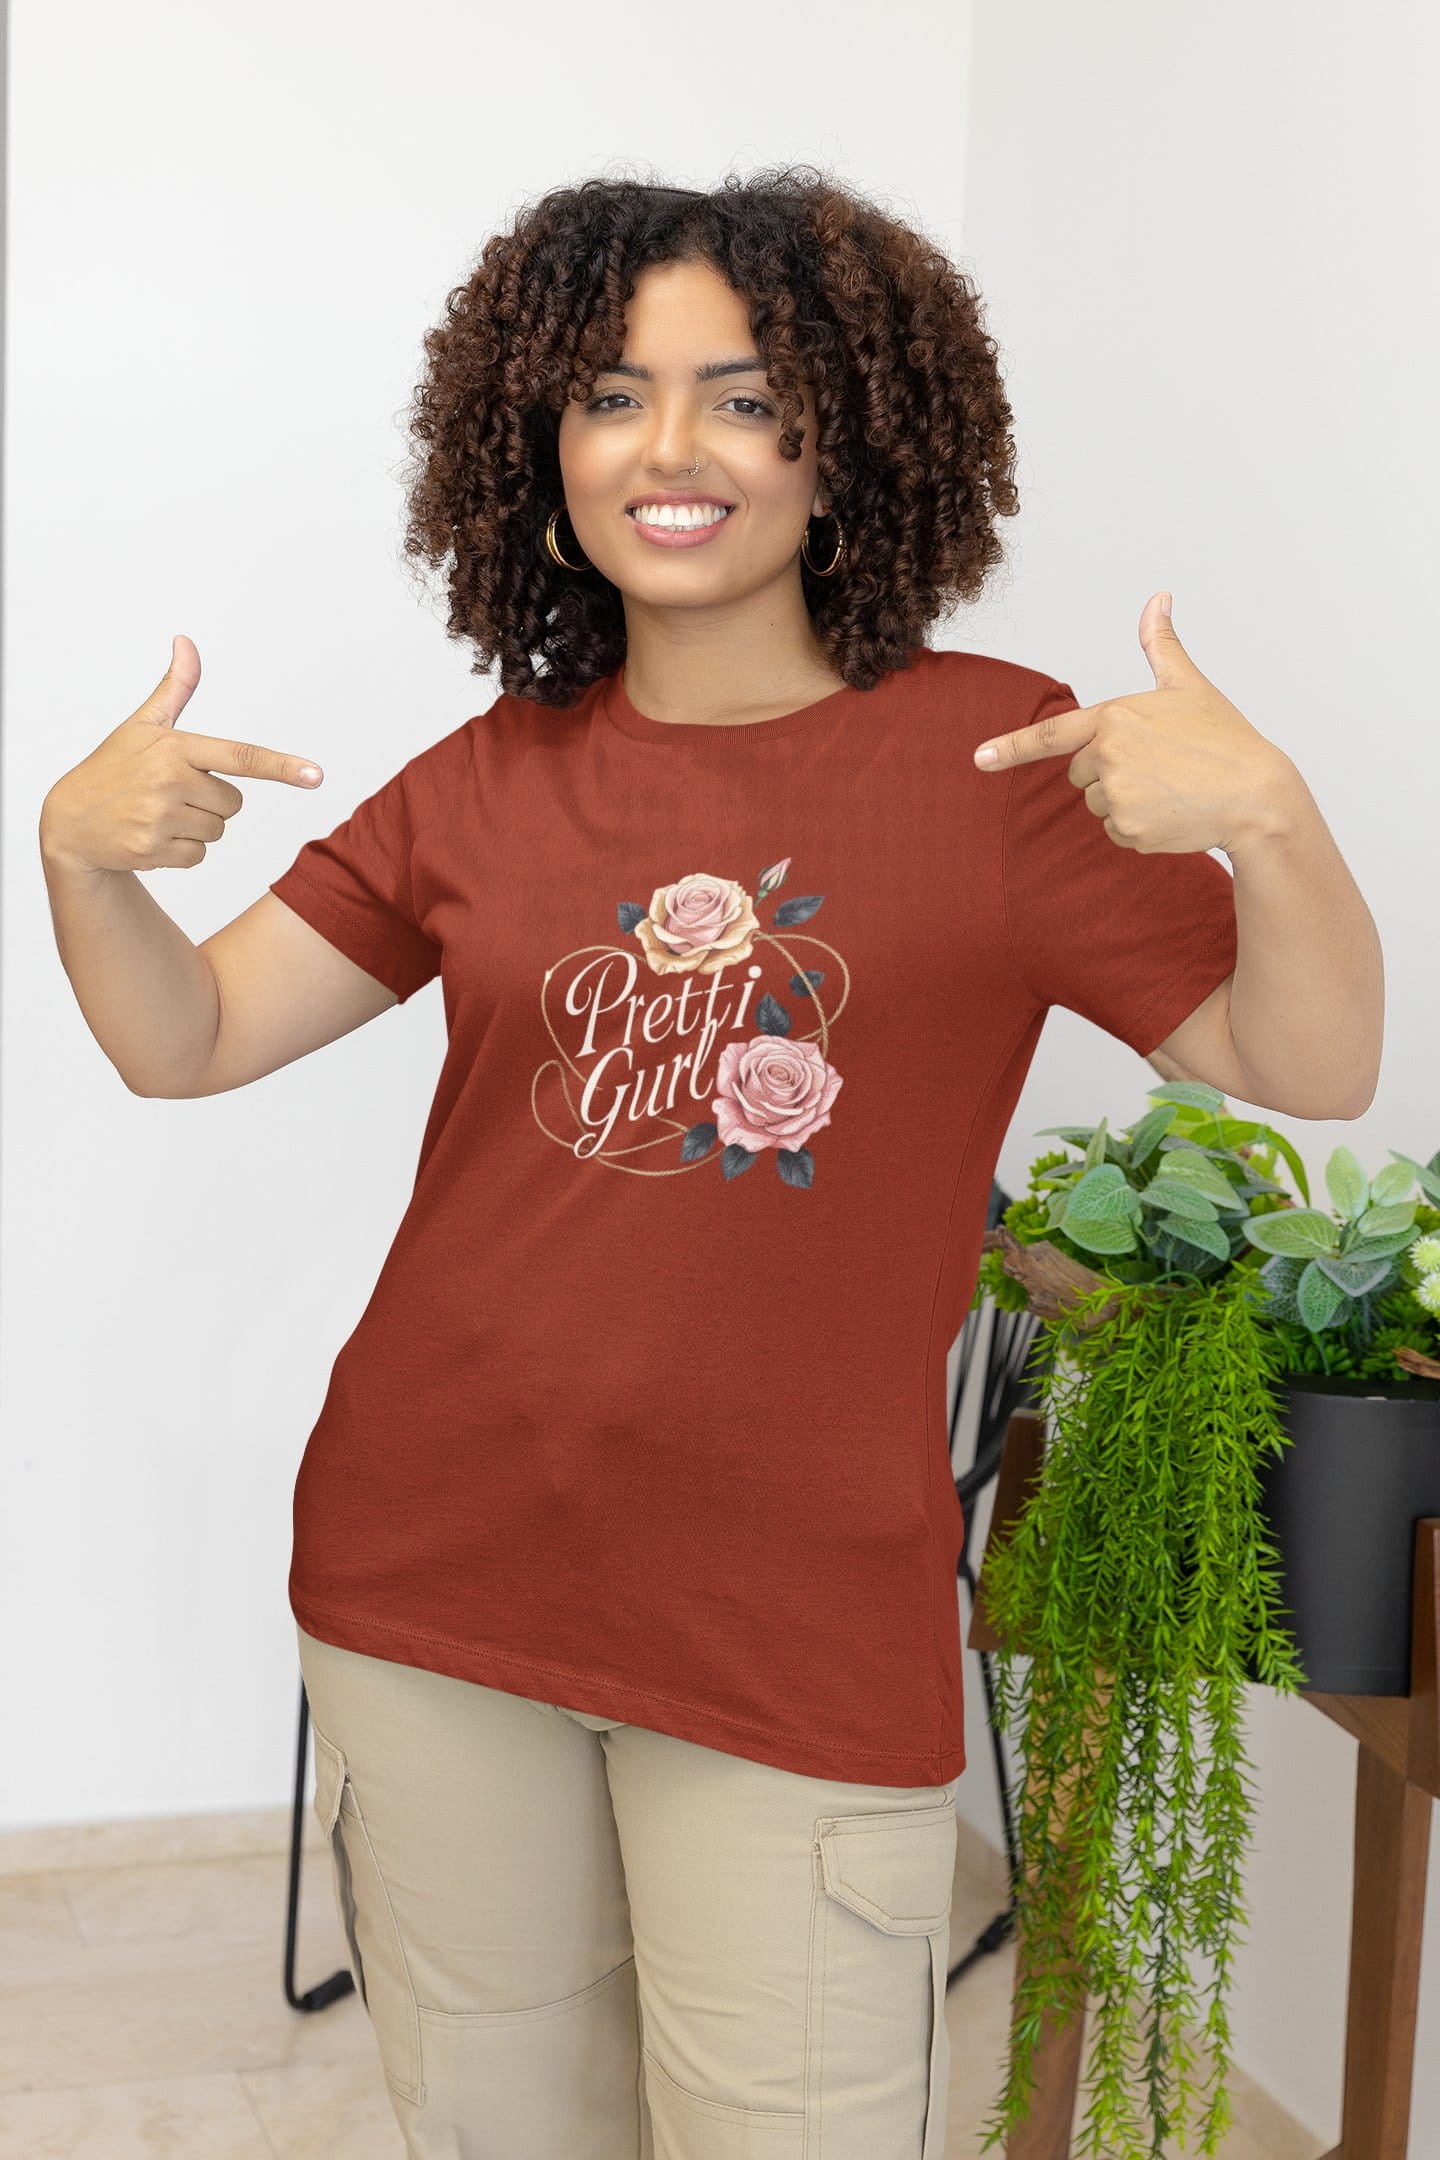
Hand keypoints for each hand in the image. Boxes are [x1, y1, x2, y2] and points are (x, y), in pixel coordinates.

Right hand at [39, 634, 324, 874]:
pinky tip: (151, 836)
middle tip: (170, 794)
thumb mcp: (143, 725)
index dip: (282, 766)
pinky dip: (181, 852)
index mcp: (174, 747)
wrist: (69, 821)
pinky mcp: (153, 851)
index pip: (240, 756)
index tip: (315, 776)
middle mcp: (169, 781)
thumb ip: (175, 688)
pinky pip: (199, 856)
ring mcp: (160, 818)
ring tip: (157, 814)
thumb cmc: (113, 768)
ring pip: (218, 831)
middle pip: (234, 803)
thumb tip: (187, 642)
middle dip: (210, 801)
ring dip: (196, 828)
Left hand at [973, 592, 1295, 855]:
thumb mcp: (1189, 686)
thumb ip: (1161, 646)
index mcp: (1117, 717)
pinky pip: (1116, 832)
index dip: (1012, 747)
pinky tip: (1172, 814)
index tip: (979, 759)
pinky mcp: (1129, 829)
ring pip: (1098, 805)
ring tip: (1171, 790)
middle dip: (1111, 772)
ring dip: (1126, 802)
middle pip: (1081, 773)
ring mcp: (1117, 795)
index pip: (1053, 734)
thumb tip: (1158, 598)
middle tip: (1161, 767)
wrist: (1257, 795)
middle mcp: (1109, 756)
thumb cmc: (1225, 739)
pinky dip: (1140, 828)